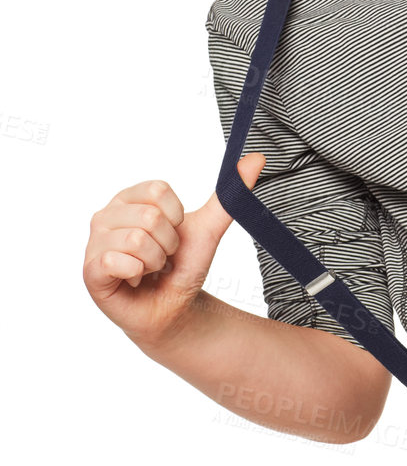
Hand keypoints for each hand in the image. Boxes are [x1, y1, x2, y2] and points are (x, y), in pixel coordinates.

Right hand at [83, 153, 265, 347]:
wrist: (175, 308)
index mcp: (128, 198)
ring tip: (148, 269)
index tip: (174, 234)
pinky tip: (133, 280)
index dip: (177, 217)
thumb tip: (257, 158)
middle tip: (161, 257)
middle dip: (168, 243)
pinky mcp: (91, 271)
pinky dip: (138, 274)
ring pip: (138, 240)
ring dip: (155, 261)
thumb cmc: (183, 266)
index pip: (158, 190)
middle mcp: (106, 215)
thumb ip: (228, 195)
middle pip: (149, 216)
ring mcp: (94, 242)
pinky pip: (118, 261)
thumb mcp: (209, 229)